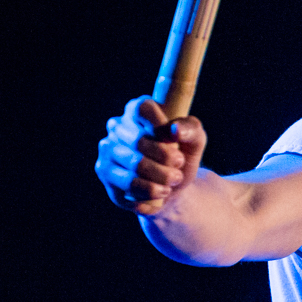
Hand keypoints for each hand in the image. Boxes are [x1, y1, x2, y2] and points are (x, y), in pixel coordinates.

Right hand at [95, 96, 204, 214]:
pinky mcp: (105, 175)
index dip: (160, 126)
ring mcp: (108, 151)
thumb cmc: (182, 155)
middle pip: (139, 140)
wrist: (173, 186)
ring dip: (161, 176)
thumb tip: (174, 130)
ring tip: (174, 179)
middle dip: (166, 157)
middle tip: (179, 164)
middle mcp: (117, 128)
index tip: (175, 141)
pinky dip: (151, 192)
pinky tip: (161, 192)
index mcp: (138, 110)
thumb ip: (191, 129)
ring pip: (134, 165)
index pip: (142, 108)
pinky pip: (128, 186)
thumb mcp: (195, 140)